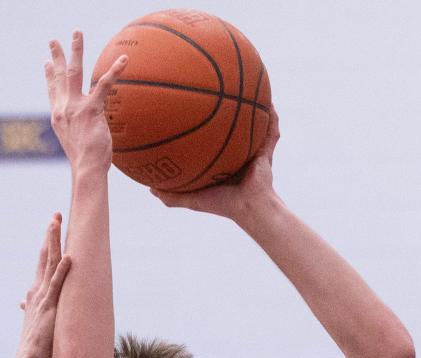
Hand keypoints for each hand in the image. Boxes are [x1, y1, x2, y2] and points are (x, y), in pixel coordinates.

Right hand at [15, 214, 70, 357]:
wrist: (28, 357)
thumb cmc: (34, 342)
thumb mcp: (33, 320)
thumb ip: (29, 308)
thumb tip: (22, 303)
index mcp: (35, 292)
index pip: (42, 263)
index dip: (47, 244)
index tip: (52, 227)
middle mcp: (37, 290)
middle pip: (45, 256)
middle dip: (50, 235)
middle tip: (56, 215)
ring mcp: (43, 297)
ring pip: (50, 264)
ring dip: (54, 243)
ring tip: (58, 224)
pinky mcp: (50, 306)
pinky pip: (57, 285)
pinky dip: (62, 270)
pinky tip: (68, 257)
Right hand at [46, 31, 126, 172]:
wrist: (86, 170)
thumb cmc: (86, 164)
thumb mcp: (78, 144)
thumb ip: (80, 131)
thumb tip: (89, 133)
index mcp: (59, 118)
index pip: (52, 92)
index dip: (48, 77)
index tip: (45, 63)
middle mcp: (63, 110)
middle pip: (58, 77)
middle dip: (56, 56)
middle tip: (54, 41)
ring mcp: (75, 108)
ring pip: (73, 72)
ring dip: (75, 50)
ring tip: (77, 33)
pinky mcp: (91, 109)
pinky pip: (104, 84)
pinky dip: (115, 70)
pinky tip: (124, 60)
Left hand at [152, 106, 280, 222]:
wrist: (249, 208)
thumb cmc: (222, 205)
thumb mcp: (192, 199)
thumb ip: (172, 196)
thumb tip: (149, 188)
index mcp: (221, 166)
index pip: (210, 144)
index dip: (203, 131)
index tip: (190, 114)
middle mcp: (237, 157)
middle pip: (231, 130)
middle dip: (227, 113)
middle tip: (216, 94)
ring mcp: (253, 153)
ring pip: (252, 126)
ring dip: (251, 109)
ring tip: (246, 87)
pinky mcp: (266, 152)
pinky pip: (271, 131)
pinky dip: (271, 116)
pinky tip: (267, 99)